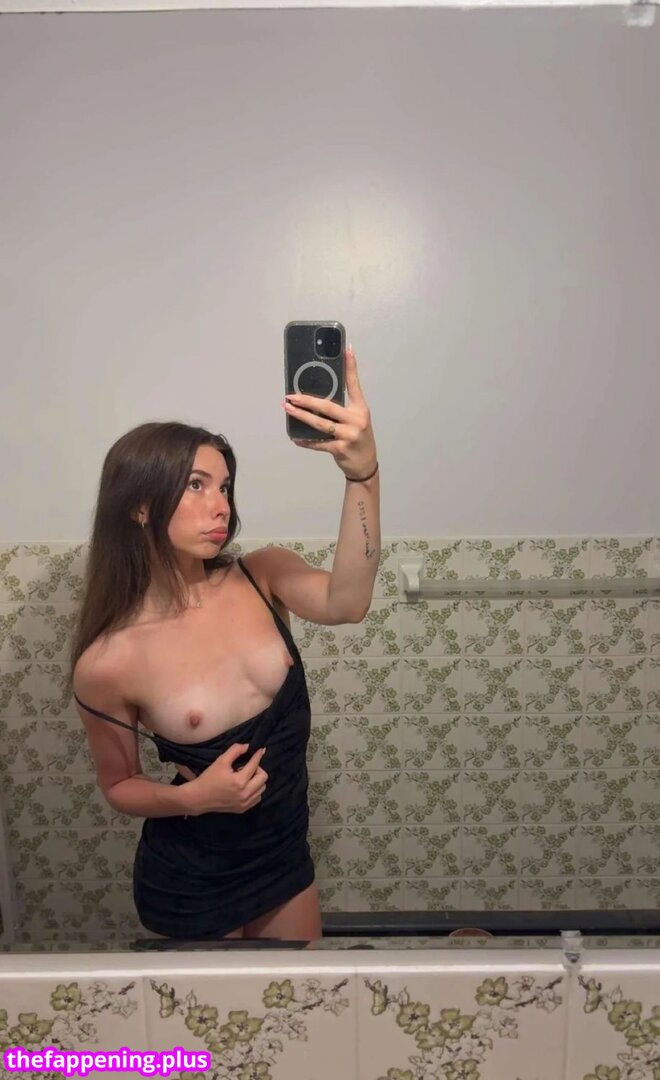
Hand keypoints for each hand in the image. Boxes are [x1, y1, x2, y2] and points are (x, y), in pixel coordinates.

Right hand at [180, 743, 267, 814]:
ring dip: (257, 780)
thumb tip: (247, 747)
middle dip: (258, 769)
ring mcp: (244, 803)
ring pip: (262, 789)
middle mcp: (245, 794)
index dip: (257, 755)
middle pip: (263, 778)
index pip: (254, 765)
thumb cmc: (209, 778)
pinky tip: (245, 787)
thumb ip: (235, 750)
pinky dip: (254, 791)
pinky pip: (257, 798)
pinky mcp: (243, 809)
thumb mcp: (220, 761)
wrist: (199, 798)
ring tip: (244, 777)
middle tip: (247, 767)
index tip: (260, 750)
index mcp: (239, 782)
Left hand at [283, 344, 377, 479]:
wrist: (365, 465)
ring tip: (288, 409)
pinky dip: (306, 441)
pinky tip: (295, 437)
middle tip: (290, 396)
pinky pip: (318, 443)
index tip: (346, 349)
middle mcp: (356, 420)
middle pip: (328, 407)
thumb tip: (316, 397)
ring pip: (320, 424)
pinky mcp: (340, 449)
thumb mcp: (356, 420)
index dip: (350, 367)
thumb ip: (342, 408)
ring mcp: (348, 435)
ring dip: (301, 417)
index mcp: (360, 409)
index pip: (354, 384)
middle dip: (307, 401)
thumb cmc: (358, 438)